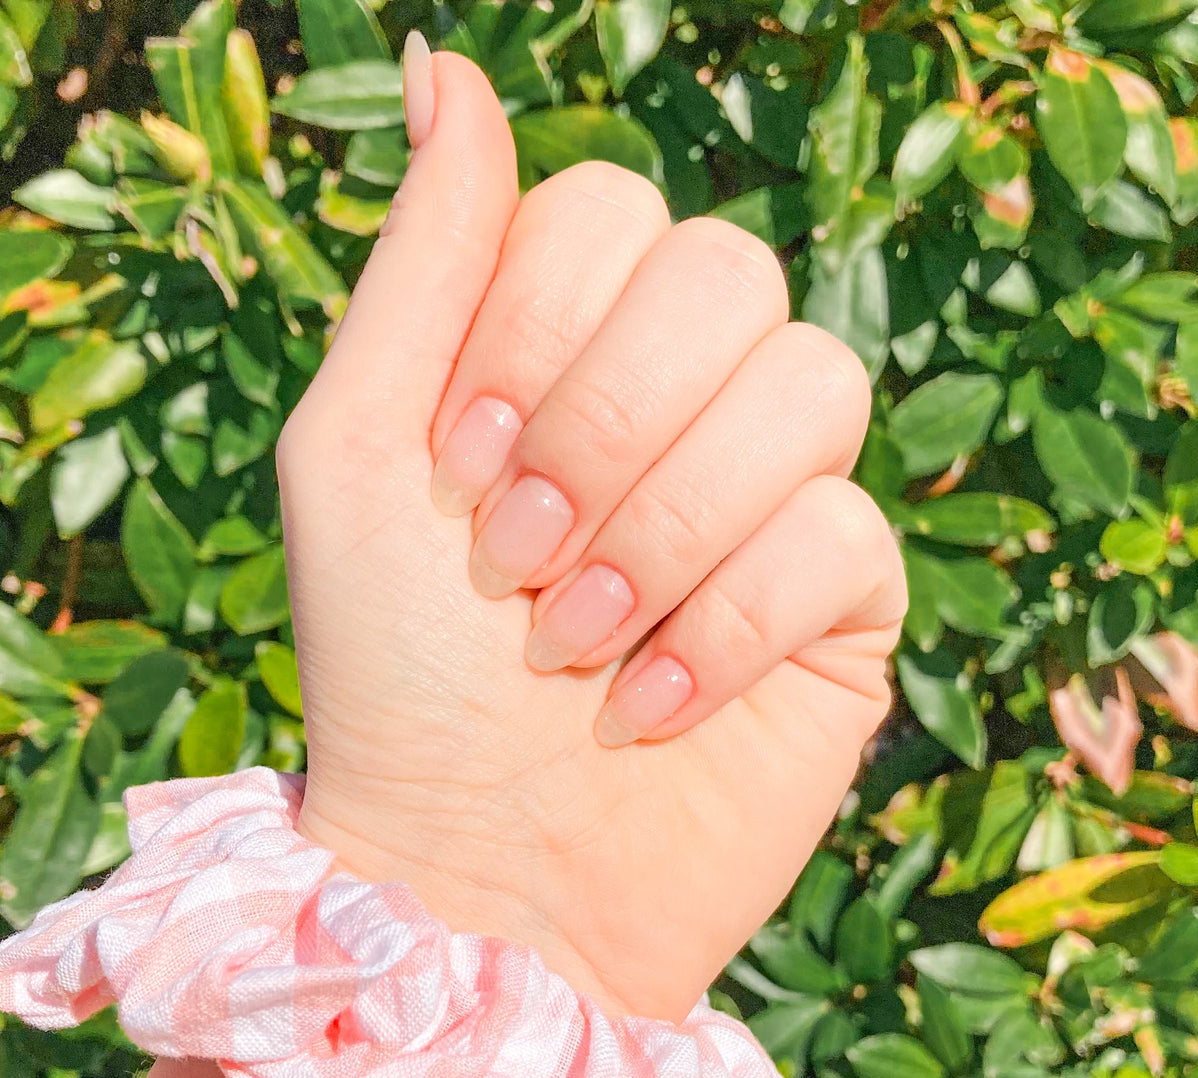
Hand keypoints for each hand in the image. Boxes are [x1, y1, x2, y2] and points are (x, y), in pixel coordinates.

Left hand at [277, 42, 905, 1020]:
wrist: (469, 875)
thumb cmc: (390, 673)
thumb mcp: (355, 453)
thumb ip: (419, 262)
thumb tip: (452, 59)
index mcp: (566, 350)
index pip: (610, 213)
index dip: (535, 329)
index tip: (454, 471)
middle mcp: (681, 404)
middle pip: (727, 277)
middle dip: (602, 430)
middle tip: (514, 565)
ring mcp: (774, 499)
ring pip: (810, 389)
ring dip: (664, 528)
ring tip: (569, 645)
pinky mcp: (843, 606)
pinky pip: (842, 536)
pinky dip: (723, 628)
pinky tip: (644, 713)